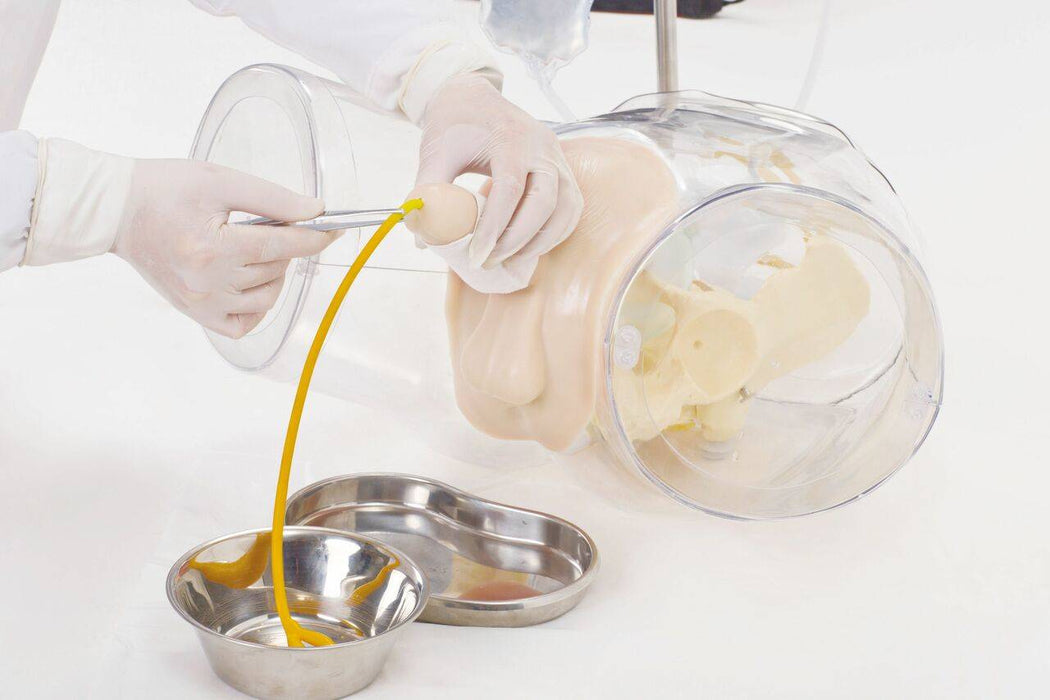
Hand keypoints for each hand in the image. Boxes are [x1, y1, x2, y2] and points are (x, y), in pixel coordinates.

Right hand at [112, 160, 330, 337]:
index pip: (282, 247)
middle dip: (284, 246)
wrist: (117, 210)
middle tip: (267, 224)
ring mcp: (201, 304)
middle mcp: (208, 283)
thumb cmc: (164, 189)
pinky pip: (243, 324)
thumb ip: (274, 199)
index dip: (314, 238)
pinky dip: (256, 306)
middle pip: (276, 270)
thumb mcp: (222, 181)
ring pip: (266, 298)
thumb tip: (316, 212)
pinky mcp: (196, 314)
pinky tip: (251, 282)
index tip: (334, 229)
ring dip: (273, 274)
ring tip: (253, 249)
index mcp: (213, 248)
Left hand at [415, 73, 582, 272]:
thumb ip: (428, 193)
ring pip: (565, 208)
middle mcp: (541, 147)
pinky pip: (571, 207)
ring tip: (510, 260)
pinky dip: (555, 232)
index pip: (509, 190)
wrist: (472, 97)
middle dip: (518, 239)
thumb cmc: (453, 125)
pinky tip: (531, 246)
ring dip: (541, 241)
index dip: (495, 228)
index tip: (477, 257)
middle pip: (544, 201)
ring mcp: (557, 157)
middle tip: (490, 261)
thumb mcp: (435, 154)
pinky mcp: (562, 168)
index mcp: (510, 138)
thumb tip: (421, 238)